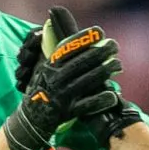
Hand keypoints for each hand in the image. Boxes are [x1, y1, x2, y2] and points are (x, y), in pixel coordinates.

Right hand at [16, 8, 138, 145]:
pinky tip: (113, 95)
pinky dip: (100, 100)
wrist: (30, 120)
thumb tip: (63, 29)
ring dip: (105, 71)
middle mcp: (54, 78)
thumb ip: (56, 53)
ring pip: (86, 81)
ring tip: (118, 64)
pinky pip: (87, 105)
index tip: (99, 31)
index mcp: (49, 65)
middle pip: (81, 62)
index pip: (67, 48)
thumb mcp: (43, 68)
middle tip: (114, 45)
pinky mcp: (67, 112)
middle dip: (100, 51)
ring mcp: (61, 96)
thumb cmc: (41, 89)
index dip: (84, 38)